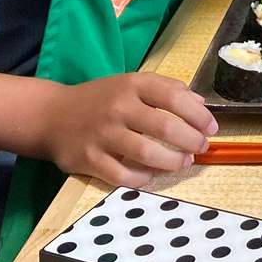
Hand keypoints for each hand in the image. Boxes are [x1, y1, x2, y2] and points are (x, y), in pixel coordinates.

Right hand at [42, 73, 217, 187]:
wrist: (50, 115)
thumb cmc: (99, 99)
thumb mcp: (131, 83)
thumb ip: (166, 89)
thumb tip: (200, 103)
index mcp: (132, 85)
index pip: (174, 97)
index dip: (199, 115)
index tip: (211, 128)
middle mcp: (118, 107)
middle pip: (165, 126)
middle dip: (191, 141)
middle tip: (201, 148)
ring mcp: (102, 135)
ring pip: (147, 153)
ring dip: (172, 161)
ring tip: (183, 162)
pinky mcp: (88, 159)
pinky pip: (123, 176)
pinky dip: (143, 178)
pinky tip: (152, 174)